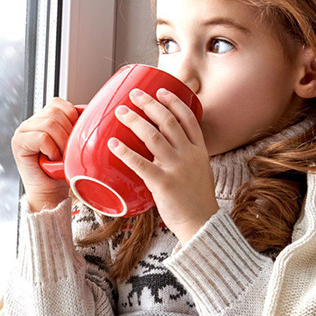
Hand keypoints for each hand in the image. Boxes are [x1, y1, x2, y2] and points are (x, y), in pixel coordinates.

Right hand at [11, 98, 81, 211]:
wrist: (50, 192)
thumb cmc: (63, 169)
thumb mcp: (73, 142)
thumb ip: (74, 124)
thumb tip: (90, 112)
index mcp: (43, 117)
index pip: (59, 103)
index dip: (72, 117)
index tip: (74, 136)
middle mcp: (31, 121)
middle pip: (55, 112)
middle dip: (68, 132)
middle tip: (67, 150)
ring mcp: (22, 131)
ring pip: (50, 123)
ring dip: (61, 143)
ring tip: (59, 156)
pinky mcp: (18, 142)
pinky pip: (42, 137)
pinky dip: (52, 150)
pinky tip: (51, 159)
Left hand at [107, 87, 217, 242]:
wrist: (202, 225)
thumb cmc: (197, 200)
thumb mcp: (200, 170)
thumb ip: (186, 156)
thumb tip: (164, 146)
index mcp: (199, 150)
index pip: (187, 117)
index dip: (173, 101)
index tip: (160, 90)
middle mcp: (189, 154)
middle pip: (168, 121)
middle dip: (149, 104)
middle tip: (134, 95)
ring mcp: (176, 168)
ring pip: (153, 135)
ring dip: (135, 120)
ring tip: (121, 112)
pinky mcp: (163, 183)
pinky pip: (140, 163)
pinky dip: (125, 151)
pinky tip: (113, 144)